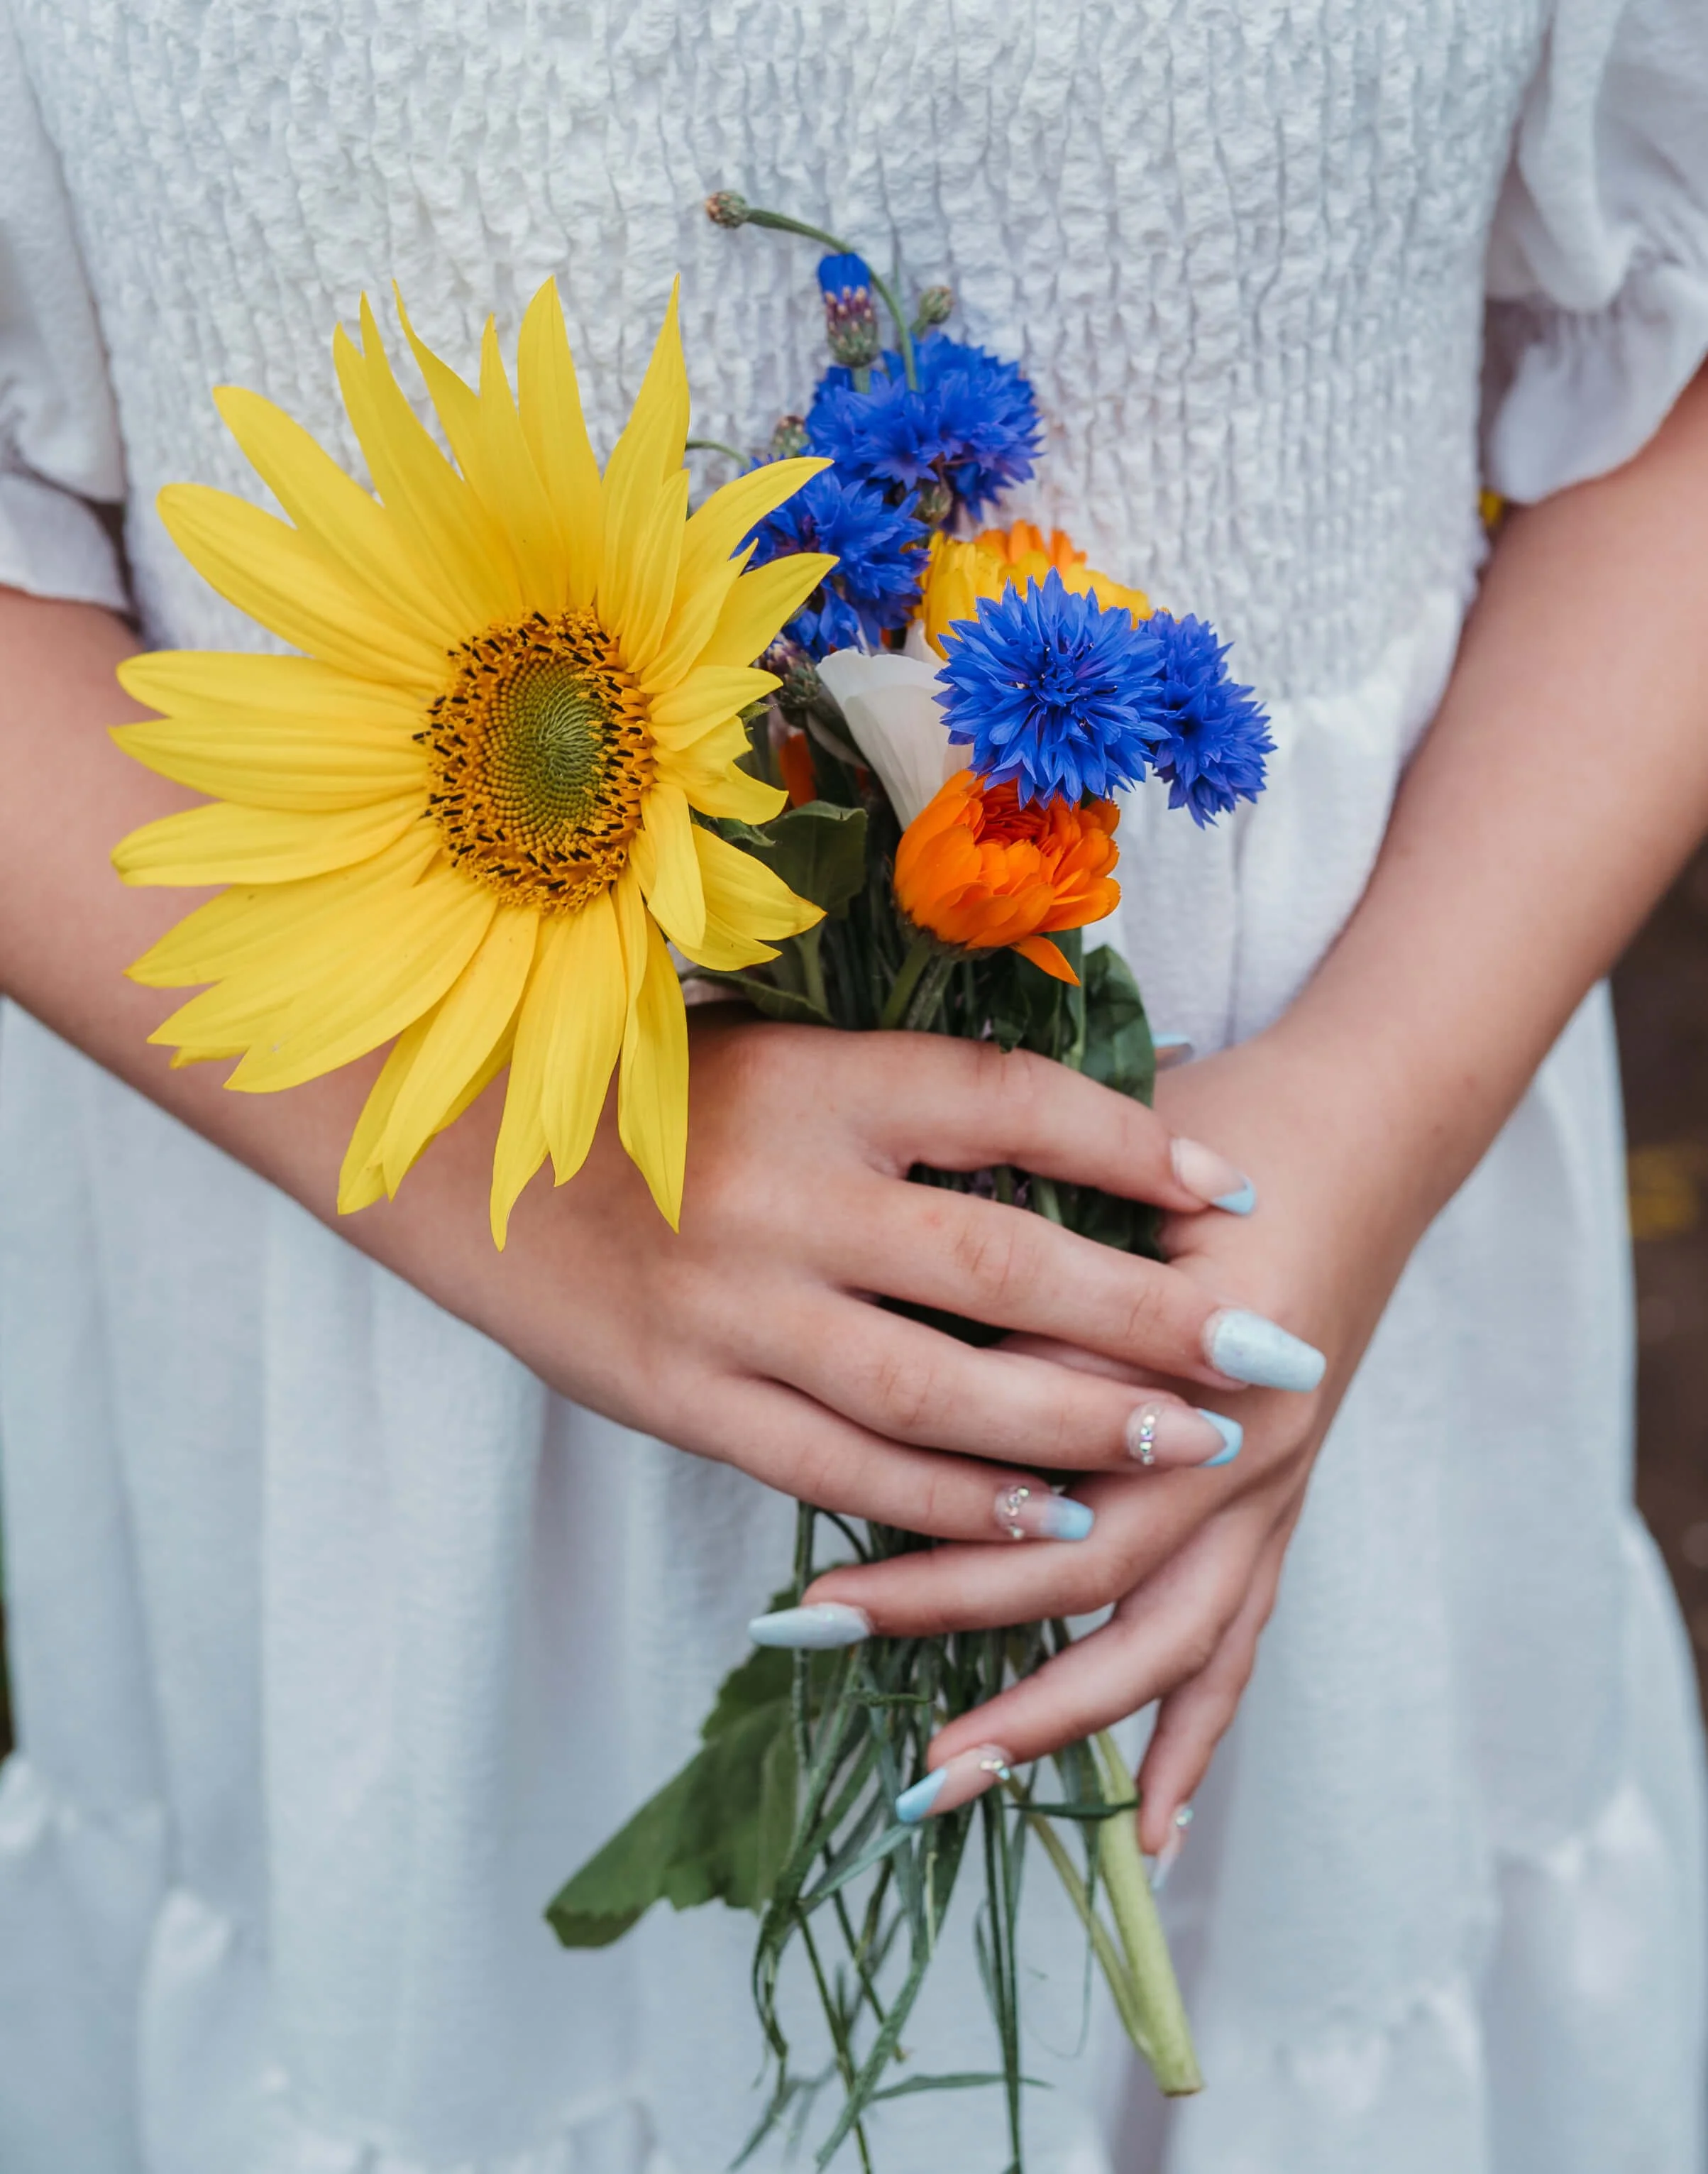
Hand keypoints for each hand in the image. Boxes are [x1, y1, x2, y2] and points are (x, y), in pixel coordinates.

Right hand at [454, 1015, 1321, 1549]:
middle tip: (1263, 1355)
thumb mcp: (781, 1054)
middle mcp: (782, 1192)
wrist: (458, 1157)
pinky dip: (946, 1504)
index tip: (1230, 1188)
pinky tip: (1039, 1523)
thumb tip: (1085, 1135)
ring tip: (1180, 1450)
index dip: (1132, 1143)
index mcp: (815, 1079)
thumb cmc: (650, 1098)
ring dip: (1069, 1431)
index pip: (1009, 1103)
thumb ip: (908, 1097)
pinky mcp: (684, 1399)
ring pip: (932, 1389)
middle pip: (1000, 1262)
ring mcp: (730, 1307)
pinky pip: (836, 1468)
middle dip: (1145, 1317)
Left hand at [804, 1022, 1424, 1849]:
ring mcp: (1269, 1489)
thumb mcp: (1115, 1173)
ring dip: (1058, 1721)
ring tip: (946, 1784)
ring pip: (1166, 1642)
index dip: (926, 1540)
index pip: (1045, 1476)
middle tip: (828, 1654)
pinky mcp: (1279, 1507)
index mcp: (1193, 1358)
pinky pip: (1241, 1644)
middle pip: (1089, 1574)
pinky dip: (1195, 1736)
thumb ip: (1036, 1280)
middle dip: (952, 1625)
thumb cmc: (1221, 1132)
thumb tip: (906, 1377)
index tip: (812, 1589)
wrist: (1361, 1125)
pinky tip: (1153, 1828)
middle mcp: (1241, 1446)